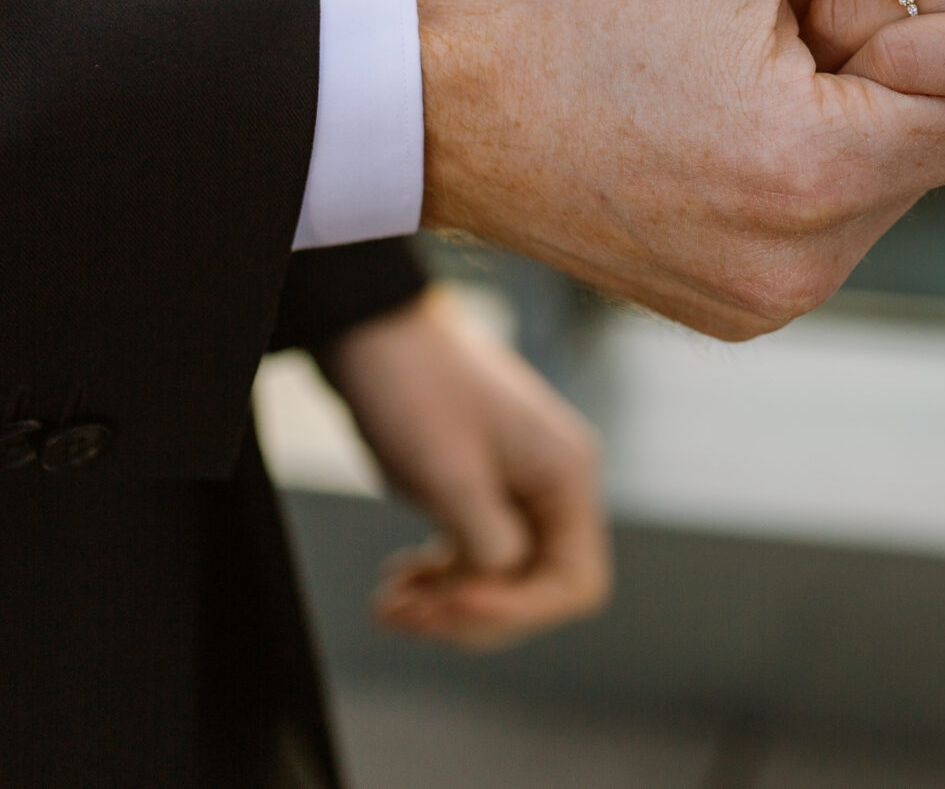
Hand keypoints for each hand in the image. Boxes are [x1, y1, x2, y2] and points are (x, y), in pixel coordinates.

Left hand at [318, 288, 607, 650]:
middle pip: (537, 588)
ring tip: (389, 604)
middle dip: (472, 611)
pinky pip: (478, 553)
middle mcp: (555, 484)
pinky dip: (441, 576)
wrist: (370, 330)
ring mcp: (521, 486)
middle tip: (407, 614)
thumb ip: (489, 544)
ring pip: (502, 577)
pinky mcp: (485, 487)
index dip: (517, 610)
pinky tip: (398, 581)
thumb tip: (504, 582)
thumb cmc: (413, 390)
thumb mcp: (449, 477)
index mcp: (566, 475)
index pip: (574, 584)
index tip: (453, 603)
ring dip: (448, 601)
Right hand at [414, 0, 944, 339]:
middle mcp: (802, 264)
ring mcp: (768, 302)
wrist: (428, 104)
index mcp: (812, 172)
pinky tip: (741, 104)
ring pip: (893, 190)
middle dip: (908, 65)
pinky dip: (811, 166)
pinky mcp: (738, 314)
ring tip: (769, 49)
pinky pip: (830, 229)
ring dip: (862, 116)